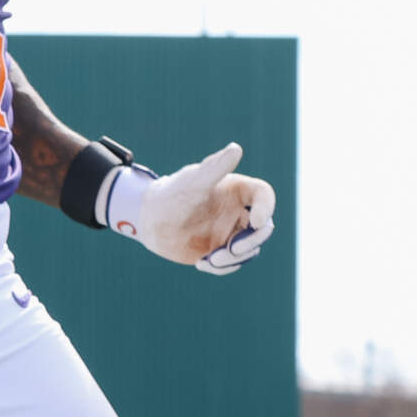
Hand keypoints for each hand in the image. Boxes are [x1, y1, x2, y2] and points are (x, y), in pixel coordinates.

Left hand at [107, 143, 276, 274]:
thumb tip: (236, 148)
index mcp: (236, 191)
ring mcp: (230, 233)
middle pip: (264, 228)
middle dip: (252, 241)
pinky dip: (222, 268)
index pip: (263, 195)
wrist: (150, 219)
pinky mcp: (220, 252)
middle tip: (231, 249)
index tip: (256, 222)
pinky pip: (232, 264)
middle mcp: (238, 212)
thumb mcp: (194, 182)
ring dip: (235, 258)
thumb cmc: (171, 193)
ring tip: (211, 260)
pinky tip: (201, 263)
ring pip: (250, 249)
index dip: (266, 208)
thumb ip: (215, 168)